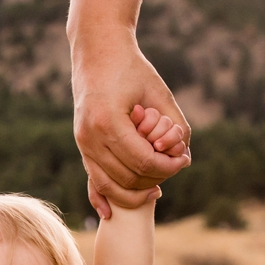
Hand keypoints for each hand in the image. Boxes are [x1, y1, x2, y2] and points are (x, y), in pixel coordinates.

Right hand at [71, 33, 190, 215]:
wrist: (97, 51)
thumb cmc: (132, 68)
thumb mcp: (160, 93)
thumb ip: (176, 125)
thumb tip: (183, 157)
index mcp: (108, 121)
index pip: (142, 160)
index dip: (167, 166)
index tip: (183, 160)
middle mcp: (90, 136)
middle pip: (127, 177)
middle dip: (155, 177)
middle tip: (174, 169)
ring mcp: (82, 141)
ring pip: (109, 184)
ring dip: (134, 191)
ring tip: (156, 188)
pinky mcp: (81, 143)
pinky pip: (90, 179)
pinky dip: (101, 197)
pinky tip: (110, 213)